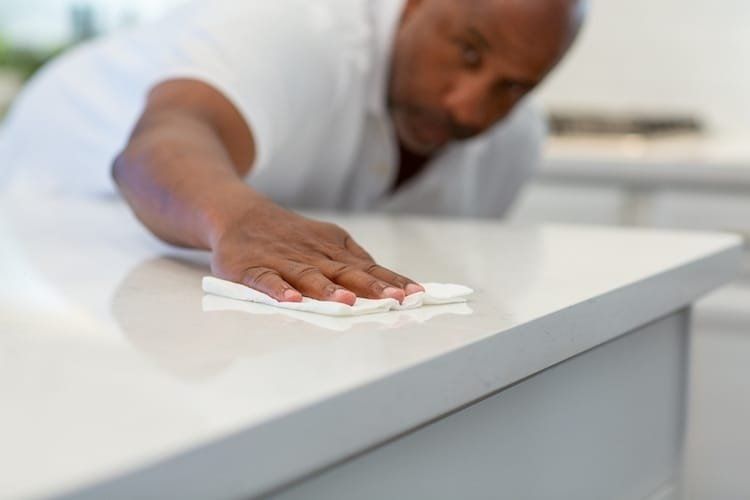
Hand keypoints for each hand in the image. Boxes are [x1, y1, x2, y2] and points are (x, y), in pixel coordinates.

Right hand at [210, 199, 423, 304]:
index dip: (391, 281)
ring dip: (328, 290)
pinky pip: (267, 281)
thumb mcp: (326, 240)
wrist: (240, 214)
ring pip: (309, 277)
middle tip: (394, 299)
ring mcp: (283, 261)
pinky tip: (292, 301)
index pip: (368, 267)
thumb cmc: (290, 235)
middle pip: (345, 272)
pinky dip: (279, 291)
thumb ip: (353, 260)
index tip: (415, 294)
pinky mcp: (253, 269)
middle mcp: (312, 255)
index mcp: (332, 249)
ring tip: (348, 303)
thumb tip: (387, 281)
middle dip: (371, 287)